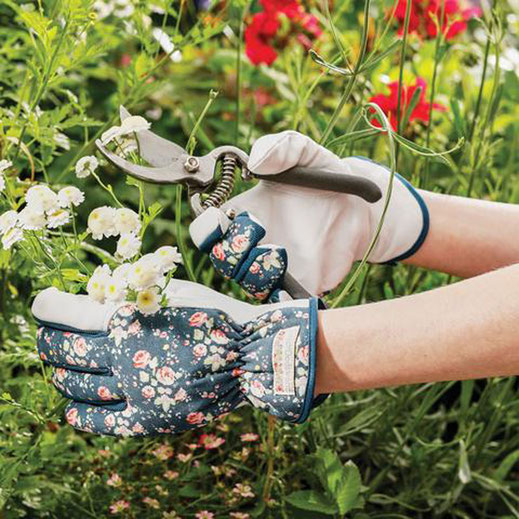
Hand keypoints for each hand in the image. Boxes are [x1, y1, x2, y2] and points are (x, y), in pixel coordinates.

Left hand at [32, 280, 318, 436]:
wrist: (251, 355)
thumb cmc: (214, 316)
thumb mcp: (174, 293)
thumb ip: (135, 297)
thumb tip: (100, 304)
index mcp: (132, 323)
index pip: (68, 314)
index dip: (48, 307)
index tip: (43, 302)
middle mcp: (126, 361)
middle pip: (66, 352)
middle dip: (48, 340)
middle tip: (47, 333)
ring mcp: (136, 394)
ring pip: (77, 387)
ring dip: (59, 373)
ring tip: (57, 365)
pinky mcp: (149, 420)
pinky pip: (102, 422)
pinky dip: (80, 414)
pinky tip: (70, 408)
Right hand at [189, 131, 428, 297]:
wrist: (359, 207)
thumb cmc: (325, 176)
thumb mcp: (306, 153)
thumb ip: (282, 147)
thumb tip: (255, 163)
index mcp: (243, 212)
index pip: (206, 229)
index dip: (205, 228)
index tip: (221, 219)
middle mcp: (253, 242)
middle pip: (220, 259)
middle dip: (231, 250)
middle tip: (258, 230)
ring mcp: (273, 266)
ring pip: (245, 282)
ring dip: (255, 271)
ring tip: (280, 251)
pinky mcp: (298, 284)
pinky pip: (278, 300)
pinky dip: (278, 296)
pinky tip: (288, 284)